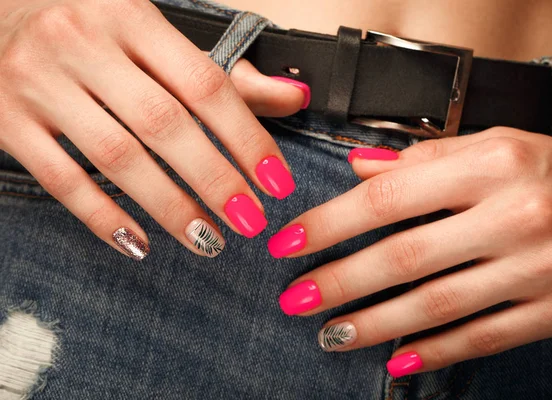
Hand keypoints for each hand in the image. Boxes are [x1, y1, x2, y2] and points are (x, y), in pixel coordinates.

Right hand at [0, 0, 307, 259]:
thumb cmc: (90, 27)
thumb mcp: (154, 35)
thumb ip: (225, 72)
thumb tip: (294, 98)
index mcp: (132, 17)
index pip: (205, 84)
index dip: (247, 137)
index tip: (277, 183)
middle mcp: (85, 44)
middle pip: (164, 124)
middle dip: (215, 180)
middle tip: (250, 221)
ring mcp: (40, 82)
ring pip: (116, 157)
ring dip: (169, 207)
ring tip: (208, 240)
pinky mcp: (6, 120)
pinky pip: (60, 179)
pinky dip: (103, 217)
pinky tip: (139, 243)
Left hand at [268, 127, 551, 377]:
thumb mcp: (497, 147)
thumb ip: (425, 157)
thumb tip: (358, 167)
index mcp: (494, 165)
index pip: (389, 196)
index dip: (331, 223)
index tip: (289, 242)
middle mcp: (518, 215)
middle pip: (406, 257)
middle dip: (342, 282)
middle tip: (296, 298)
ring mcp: (542, 268)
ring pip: (437, 305)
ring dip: (375, 324)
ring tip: (330, 333)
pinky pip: (482, 336)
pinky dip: (434, 351)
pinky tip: (396, 358)